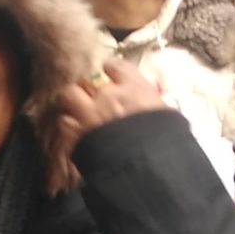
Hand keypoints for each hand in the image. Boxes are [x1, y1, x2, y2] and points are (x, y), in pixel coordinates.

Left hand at [52, 57, 171, 168]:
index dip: (112, 70)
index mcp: (134, 88)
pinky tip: (73, 132)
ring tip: (76, 110)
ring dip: (72, 102)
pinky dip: (68, 126)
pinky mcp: (77, 134)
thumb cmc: (165, 142)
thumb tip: (157, 100)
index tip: (111, 73)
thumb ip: (158, 106)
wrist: (146, 166)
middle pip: (89, 79)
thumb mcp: (170, 118)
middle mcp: (109, 95)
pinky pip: (64, 122)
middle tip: (93, 96)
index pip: (117, 66)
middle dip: (90, 87)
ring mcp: (90, 113)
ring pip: (69, 95)